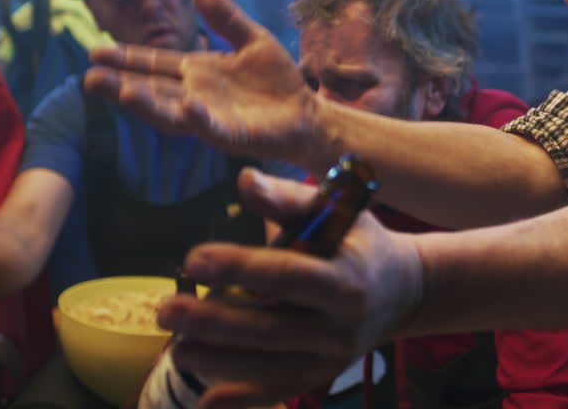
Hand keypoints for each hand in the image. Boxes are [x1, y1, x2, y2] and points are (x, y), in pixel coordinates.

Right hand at [85, 0, 328, 167]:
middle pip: (151, 90)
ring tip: (123, 91)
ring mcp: (212, 118)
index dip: (126, 59)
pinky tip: (188, 106)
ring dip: (147, 104)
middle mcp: (195, 97)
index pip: (154, 64)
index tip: (95, 52)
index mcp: (197, 73)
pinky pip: (212, 127)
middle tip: (89, 78)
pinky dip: (199, 118)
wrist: (307, 113)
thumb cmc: (276, 80)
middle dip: (120, 85)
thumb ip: (226, 17)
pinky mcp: (234, 135)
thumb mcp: (251, 39)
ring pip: (171, 114)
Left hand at [157, 169, 424, 408]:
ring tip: (174, 348)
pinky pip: (279, 390)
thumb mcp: (337, 211)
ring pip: (269, 366)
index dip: (240, 268)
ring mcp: (332, 357)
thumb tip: (244, 180)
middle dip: (214, 321)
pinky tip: (205, 404)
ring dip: (218, 361)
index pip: (288, 275)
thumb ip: (287, 198)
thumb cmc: (358, 241)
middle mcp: (342, 325)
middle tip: (165, 310)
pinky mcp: (321, 376)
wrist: (401, 290)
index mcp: (347, 279)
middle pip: (271, 327)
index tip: (194, 259)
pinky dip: (243, 399)